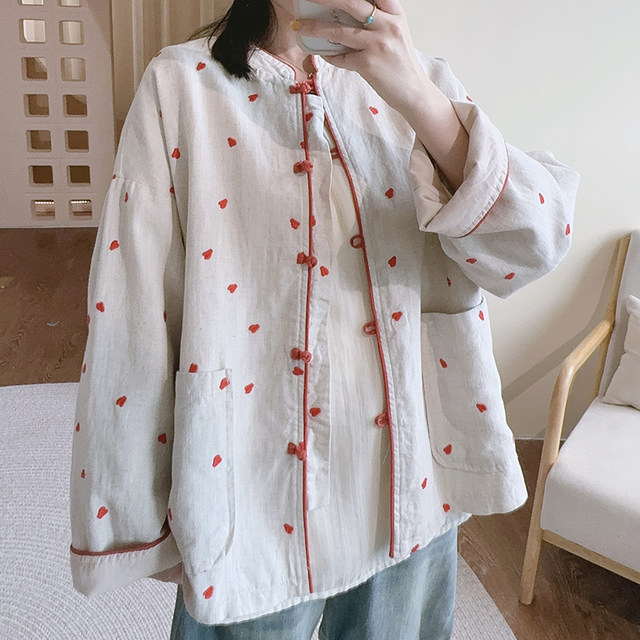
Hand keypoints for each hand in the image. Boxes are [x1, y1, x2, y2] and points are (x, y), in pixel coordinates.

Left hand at [292, 0, 469, 190]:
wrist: (414, 92)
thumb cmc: (400, 64)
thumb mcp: (394, 33)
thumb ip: (376, 20)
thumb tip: (342, 14)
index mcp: (394, 12)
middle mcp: (388, 24)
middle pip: (351, 2)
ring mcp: (379, 44)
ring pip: (340, 31)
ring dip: (315, 28)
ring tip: (299, 26)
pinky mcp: (369, 64)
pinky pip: (341, 57)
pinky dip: (329, 55)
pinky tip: (320, 53)